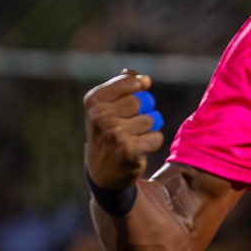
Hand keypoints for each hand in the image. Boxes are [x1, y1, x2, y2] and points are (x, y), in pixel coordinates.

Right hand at [83, 70, 163, 190]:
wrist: (103, 172)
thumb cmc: (109, 133)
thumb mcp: (107, 108)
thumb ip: (123, 87)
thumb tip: (144, 78)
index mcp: (94, 100)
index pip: (131, 81)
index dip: (140, 89)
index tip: (135, 98)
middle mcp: (100, 116)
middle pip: (142, 101)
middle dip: (144, 112)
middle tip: (131, 125)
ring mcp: (113, 133)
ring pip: (150, 119)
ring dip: (147, 129)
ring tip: (132, 138)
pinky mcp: (128, 151)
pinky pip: (156, 137)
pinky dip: (152, 143)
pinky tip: (138, 149)